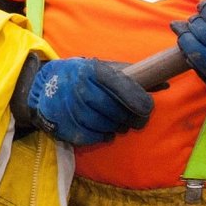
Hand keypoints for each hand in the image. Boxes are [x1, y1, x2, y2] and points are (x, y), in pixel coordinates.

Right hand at [24, 57, 152, 146]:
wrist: (41, 88)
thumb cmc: (79, 75)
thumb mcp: (103, 68)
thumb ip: (132, 76)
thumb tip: (165, 83)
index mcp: (95, 71)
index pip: (128, 91)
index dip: (142, 103)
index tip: (146, 108)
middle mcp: (83, 89)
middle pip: (120, 112)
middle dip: (131, 118)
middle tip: (133, 118)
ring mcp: (73, 110)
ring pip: (109, 126)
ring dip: (117, 126)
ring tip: (115, 121)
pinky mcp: (67, 127)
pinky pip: (96, 137)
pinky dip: (103, 135)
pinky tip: (102, 128)